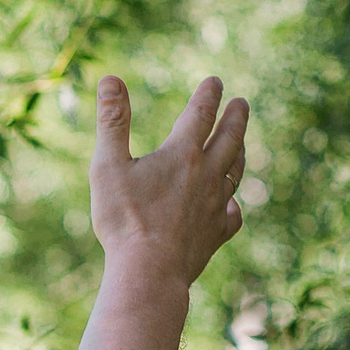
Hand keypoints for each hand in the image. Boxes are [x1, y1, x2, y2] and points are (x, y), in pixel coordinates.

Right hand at [90, 75, 250, 286]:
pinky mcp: (216, 233)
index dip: (208, 95)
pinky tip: (231, 204)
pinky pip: (232, 215)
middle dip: (236, 118)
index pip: (200, 114)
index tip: (216, 81)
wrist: (149, 270)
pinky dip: (233, 205)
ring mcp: (215, 205)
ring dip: (239, 153)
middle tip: (242, 103)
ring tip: (241, 144)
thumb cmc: (124, 218)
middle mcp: (206, 175)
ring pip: (235, 172)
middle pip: (229, 139)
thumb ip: (111, 121)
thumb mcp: (107, 165)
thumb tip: (110, 78)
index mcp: (181, 154)